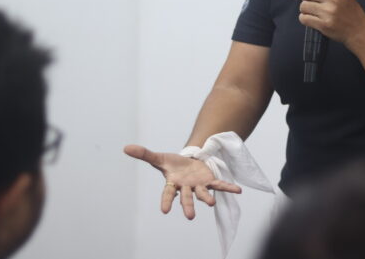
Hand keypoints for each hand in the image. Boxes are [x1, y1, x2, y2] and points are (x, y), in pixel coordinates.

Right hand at [123, 144, 241, 219]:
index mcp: (173, 182)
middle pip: (186, 197)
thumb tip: (126, 147)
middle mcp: (186, 187)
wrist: (188, 162)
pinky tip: (238, 191)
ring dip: (207, 198)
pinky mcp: (209, 181)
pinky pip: (219, 185)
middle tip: (190, 216)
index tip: (165, 211)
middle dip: (188, 206)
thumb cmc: (172, 164)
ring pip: (202, 193)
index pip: (168, 193)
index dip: (167, 201)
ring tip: (211, 203)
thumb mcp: (160, 158)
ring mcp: (198, 185)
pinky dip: (228, 188)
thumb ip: (145, 154)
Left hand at [299, 0, 364, 45]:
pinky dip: (305, 18)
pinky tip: (312, 19)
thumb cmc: (351, 13)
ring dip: (305, 9)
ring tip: (313, 11)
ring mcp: (328, 12)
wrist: (359, 31)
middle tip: (312, 1)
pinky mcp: (323, 25)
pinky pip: (304, 18)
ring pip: (303, 5)